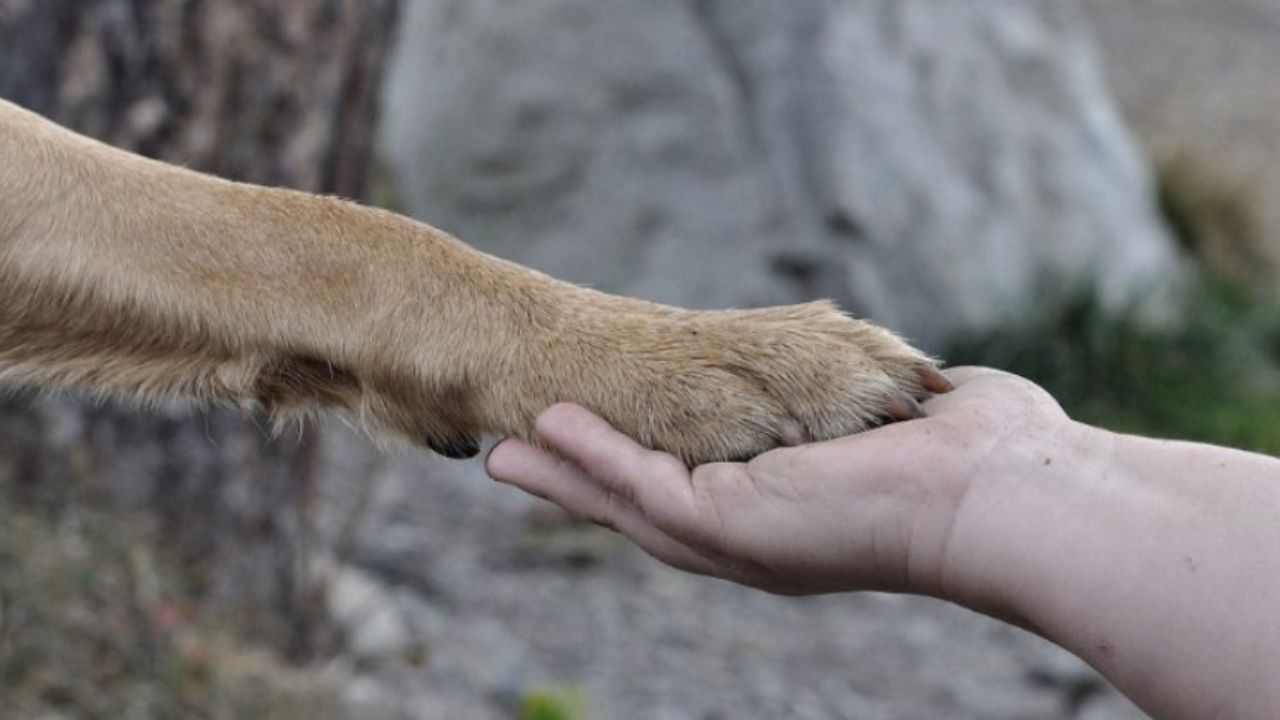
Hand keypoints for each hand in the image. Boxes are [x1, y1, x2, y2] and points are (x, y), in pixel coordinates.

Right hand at [486, 367, 1072, 597]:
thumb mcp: (900, 419)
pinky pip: (642, 486)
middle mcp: (755, 539)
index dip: (637, 469)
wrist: (1006, 492)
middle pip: (642, 511)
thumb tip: (913, 385)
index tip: (590, 441)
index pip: (695, 492)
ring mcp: (738, 539)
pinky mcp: (732, 524)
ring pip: (626, 506)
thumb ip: (876, 404)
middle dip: (577, 483)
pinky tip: (546, 431)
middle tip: (511, 460)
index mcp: (788, 517)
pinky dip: (591, 459)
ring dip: (564, 475)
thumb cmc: (979, 455)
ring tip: (505, 450)